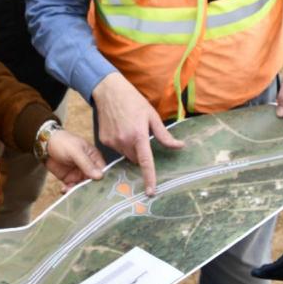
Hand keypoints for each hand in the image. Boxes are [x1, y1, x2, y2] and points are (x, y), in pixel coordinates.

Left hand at [44, 129, 105, 191]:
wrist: (45, 144)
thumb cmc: (63, 142)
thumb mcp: (76, 151)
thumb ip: (86, 163)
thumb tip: (100, 176)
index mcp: (94, 158)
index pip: (102, 171)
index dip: (102, 181)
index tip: (100, 190)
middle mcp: (88, 167)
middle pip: (94, 182)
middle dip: (89, 189)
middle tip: (85, 194)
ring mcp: (79, 174)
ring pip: (83, 187)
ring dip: (78, 191)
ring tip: (70, 191)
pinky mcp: (69, 179)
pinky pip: (72, 188)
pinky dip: (69, 191)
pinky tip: (64, 190)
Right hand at [92, 72, 183, 195]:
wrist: (108, 90)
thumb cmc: (133, 100)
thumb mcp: (152, 115)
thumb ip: (164, 135)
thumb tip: (179, 146)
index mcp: (138, 135)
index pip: (146, 162)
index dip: (149, 178)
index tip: (150, 192)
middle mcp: (124, 141)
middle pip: (136, 159)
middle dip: (141, 154)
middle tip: (141, 137)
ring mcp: (112, 141)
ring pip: (125, 155)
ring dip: (130, 148)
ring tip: (129, 128)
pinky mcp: (103, 140)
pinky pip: (116, 148)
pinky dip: (120, 143)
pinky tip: (119, 128)